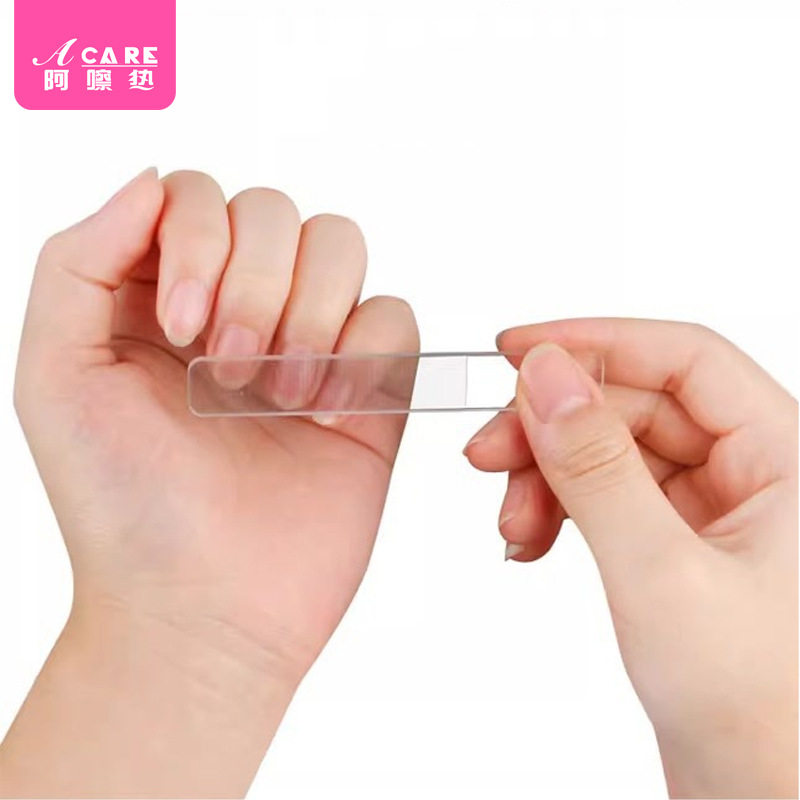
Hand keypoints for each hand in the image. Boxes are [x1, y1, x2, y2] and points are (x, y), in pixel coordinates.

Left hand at [3, 168, 416, 796]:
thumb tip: (153, 181)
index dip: (198, 239)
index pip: (198, 195)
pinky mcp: (371, 387)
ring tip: (279, 395)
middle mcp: (242, 308)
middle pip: (278, 210)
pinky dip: (363, 354)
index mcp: (164, 295)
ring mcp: (312, 344)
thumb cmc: (124, 505)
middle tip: (228, 370)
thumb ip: (79, 260)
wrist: (204, 608)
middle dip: (257, 281)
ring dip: (310, 311)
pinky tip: (328, 414)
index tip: (179, 327)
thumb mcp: (56, 375)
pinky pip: (394, 316)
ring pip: (342, 245)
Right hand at [465, 320, 797, 798]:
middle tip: (486, 453)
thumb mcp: (660, 573)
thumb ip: (596, 466)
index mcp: (787, 458)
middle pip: (633, 405)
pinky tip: (528, 541)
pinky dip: (557, 510)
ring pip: (610, 451)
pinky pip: (605, 496)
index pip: (684, 357)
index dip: (595, 342)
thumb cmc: (760, 715)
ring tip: (510, 525)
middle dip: (551, 428)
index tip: (516, 350)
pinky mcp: (677, 543)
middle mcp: (755, 473)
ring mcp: (714, 509)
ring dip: (545, 475)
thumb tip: (546, 375)